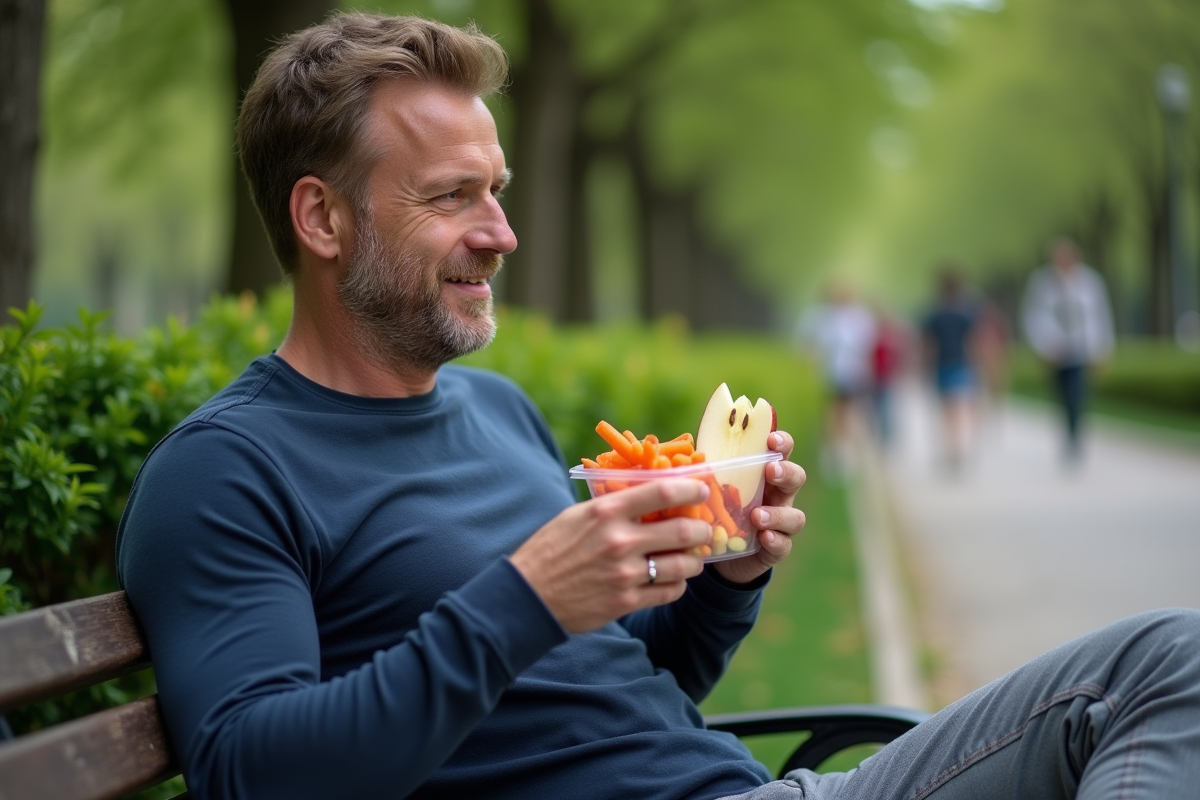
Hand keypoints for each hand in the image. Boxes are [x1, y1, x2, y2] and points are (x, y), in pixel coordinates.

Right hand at [510, 478, 711, 632]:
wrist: (529, 594)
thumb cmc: (552, 549)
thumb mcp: (578, 515)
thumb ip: (613, 505)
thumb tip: (649, 493)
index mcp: (606, 512)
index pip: (662, 492)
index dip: (691, 489)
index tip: (702, 489)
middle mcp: (619, 541)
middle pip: (683, 531)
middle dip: (702, 530)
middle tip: (704, 530)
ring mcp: (625, 574)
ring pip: (682, 566)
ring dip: (693, 561)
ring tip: (691, 558)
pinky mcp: (626, 601)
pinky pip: (669, 592)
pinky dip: (676, 585)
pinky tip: (671, 580)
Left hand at [713, 431, 806, 585]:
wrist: (723, 551)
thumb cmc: (720, 508)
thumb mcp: (713, 486)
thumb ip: (707, 469)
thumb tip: (688, 451)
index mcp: (764, 475)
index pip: (781, 452)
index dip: (782, 443)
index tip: (771, 440)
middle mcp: (778, 496)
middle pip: (797, 477)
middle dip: (786, 472)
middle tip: (770, 471)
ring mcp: (780, 523)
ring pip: (795, 516)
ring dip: (777, 514)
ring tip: (757, 516)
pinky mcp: (776, 548)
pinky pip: (783, 544)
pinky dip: (775, 540)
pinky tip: (763, 537)